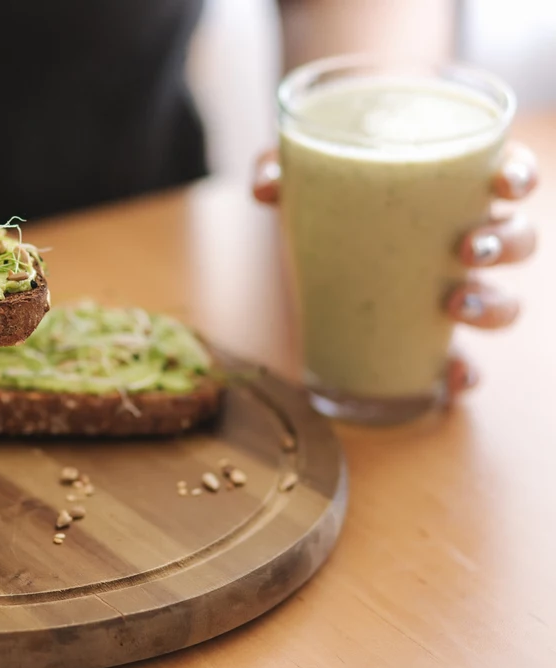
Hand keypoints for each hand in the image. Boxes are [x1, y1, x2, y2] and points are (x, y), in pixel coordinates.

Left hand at [251, 143, 538, 402]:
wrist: (297, 246)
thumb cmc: (316, 194)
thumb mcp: (295, 176)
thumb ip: (278, 169)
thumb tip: (268, 188)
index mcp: (445, 189)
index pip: (504, 174)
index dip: (517, 177)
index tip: (504, 185)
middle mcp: (459, 238)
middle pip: (515, 239)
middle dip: (506, 244)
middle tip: (467, 249)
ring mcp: (447, 289)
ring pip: (501, 299)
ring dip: (492, 305)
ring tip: (454, 305)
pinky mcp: (422, 334)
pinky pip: (459, 358)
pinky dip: (463, 372)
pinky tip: (449, 379)